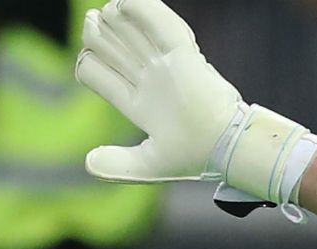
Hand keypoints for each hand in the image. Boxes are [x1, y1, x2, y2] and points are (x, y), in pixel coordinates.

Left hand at [74, 0, 244, 182]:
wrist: (228, 149)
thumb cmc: (198, 157)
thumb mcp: (150, 165)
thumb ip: (120, 165)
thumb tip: (88, 161)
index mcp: (141, 104)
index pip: (103, 74)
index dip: (89, 61)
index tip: (88, 56)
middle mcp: (152, 80)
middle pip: (115, 47)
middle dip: (98, 32)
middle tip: (93, 21)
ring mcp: (168, 65)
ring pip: (132, 31)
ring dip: (115, 18)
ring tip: (108, 13)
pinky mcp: (185, 54)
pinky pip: (159, 23)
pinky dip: (141, 9)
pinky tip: (125, 5)